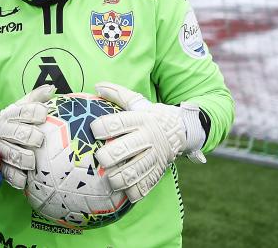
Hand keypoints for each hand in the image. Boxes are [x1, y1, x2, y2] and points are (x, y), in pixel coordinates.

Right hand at [0, 84, 56, 188]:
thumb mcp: (22, 107)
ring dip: (23, 158)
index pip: (23, 111)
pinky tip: (24, 179)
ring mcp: (0, 149)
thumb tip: (52, 88)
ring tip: (32, 162)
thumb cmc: (14, 121)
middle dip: (30, 136)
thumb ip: (36, 98)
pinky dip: (16, 178)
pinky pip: (7, 174)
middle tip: (39, 139)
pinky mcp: (0, 166)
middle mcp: (4, 131)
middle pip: (18, 133)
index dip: (34, 112)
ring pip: (11, 154)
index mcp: (11, 115)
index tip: (44, 114)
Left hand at [90, 82, 205, 202]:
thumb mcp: (139, 102)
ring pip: (134, 171)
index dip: (103, 127)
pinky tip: (125, 192)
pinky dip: (135, 191)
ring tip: (109, 179)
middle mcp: (147, 138)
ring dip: (119, 178)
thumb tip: (97, 85)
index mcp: (140, 119)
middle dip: (109, 156)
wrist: (183, 130)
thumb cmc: (152, 116)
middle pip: (124, 149)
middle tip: (100, 158)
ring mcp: (154, 156)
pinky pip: (146, 185)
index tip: (94, 130)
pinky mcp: (158, 171)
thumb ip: (118, 94)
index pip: (119, 123)